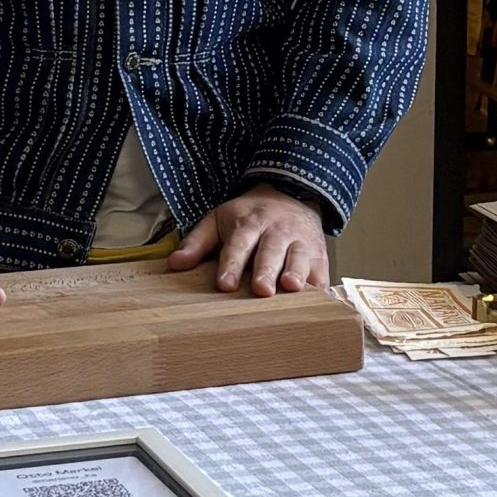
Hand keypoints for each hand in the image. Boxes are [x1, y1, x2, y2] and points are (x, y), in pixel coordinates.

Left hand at [166, 183, 328, 296]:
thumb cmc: (249, 217)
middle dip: (266, 270)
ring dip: (296, 272)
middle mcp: (277, 231)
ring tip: (291, 288)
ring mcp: (301, 243)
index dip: (231, 264)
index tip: (225, 284)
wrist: (291, 195)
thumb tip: (175, 264)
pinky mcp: (319, 256)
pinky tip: (317, 301)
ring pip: (300, 258)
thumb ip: (197, 243)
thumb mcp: (219, 220)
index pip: (238, 244)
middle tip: (261, 290)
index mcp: (249, 223)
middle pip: (271, 251)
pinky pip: (321, 272)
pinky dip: (319, 286)